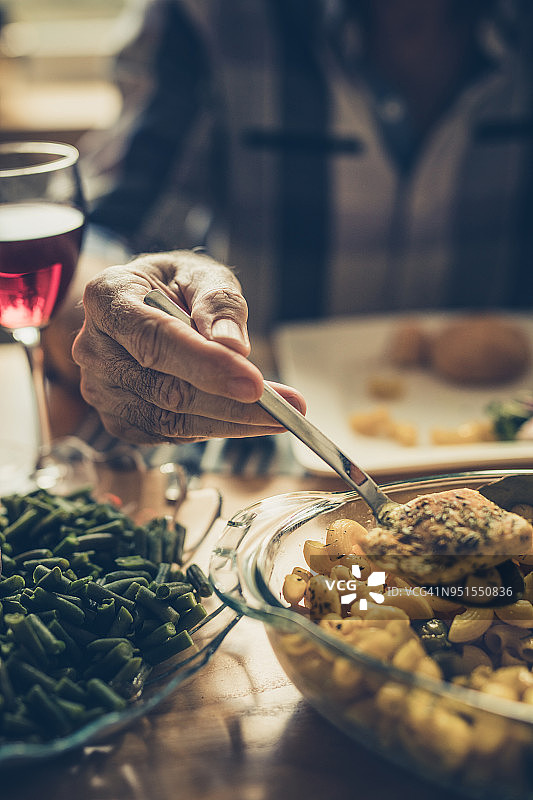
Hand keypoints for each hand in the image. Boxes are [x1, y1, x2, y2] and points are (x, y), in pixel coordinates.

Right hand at [72, 250, 305, 443]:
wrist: (147, 304)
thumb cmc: (175, 285)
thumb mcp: (203, 275)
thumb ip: (219, 302)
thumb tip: (232, 346)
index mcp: (107, 298)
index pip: (154, 339)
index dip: (205, 365)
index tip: (254, 383)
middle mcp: (93, 348)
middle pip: (165, 388)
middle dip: (232, 403)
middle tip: (287, 407)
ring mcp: (101, 389)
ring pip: (170, 420)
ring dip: (231, 423)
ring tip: (280, 415)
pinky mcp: (118, 418)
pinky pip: (169, 435)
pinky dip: (212, 430)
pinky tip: (244, 418)